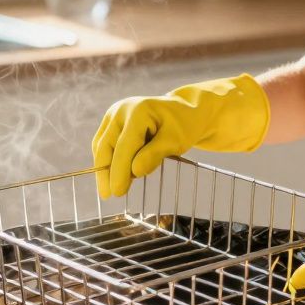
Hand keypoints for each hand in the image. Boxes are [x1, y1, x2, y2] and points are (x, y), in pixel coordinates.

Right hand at [91, 74, 269, 197]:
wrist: (200, 109)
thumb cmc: (192, 122)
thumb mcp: (178, 139)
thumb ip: (154, 154)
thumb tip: (134, 170)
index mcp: (138, 111)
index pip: (122, 148)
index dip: (117, 172)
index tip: (115, 193)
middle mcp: (124, 110)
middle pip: (107, 146)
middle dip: (107, 171)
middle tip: (111, 195)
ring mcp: (120, 114)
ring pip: (104, 145)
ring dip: (108, 167)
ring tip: (115, 188)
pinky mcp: (120, 121)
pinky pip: (110, 144)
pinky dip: (111, 160)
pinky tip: (119, 176)